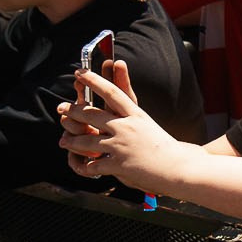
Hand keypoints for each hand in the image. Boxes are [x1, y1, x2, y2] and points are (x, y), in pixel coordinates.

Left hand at [57, 61, 188, 185]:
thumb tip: (119, 121)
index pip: (112, 92)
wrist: (180, 168)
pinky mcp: (118, 164)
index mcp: (136, 115)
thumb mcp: (150, 127)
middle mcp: (126, 127)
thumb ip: (132, 122)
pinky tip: (82, 167)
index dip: (95, 81)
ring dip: (72, 141)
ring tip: (64, 141)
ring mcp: (120, 146)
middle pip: (92, 114)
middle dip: (73, 110)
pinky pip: (93, 165)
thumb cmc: (169, 149)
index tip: (81, 73)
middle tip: (61, 107)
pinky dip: (86, 167)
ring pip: (87, 140)